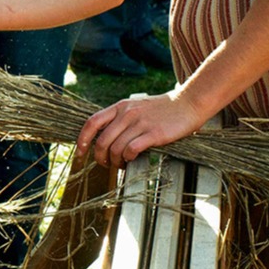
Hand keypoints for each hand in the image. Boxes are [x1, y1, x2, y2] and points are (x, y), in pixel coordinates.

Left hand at [75, 89, 208, 167]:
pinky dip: (128, 158)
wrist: (188, 103)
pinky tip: (132, 160)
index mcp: (120, 107)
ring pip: (115, 148)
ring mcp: (140, 123)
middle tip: (106, 165)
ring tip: (122, 165)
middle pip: (102, 140)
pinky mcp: (154, 133)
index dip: (82, 140)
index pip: (92, 123)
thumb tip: (105, 138)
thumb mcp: (136, 107)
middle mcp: (127, 113)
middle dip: (100, 157)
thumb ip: (121, 118)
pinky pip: (131, 149)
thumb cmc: (163, 109)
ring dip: (115, 161)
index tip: (80, 153)